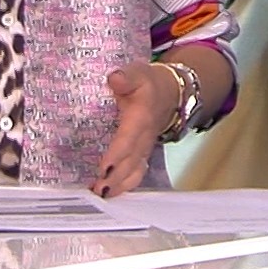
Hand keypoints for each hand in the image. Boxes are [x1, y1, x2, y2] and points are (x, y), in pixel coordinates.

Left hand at [89, 62, 179, 198]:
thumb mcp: (138, 73)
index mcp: (141, 118)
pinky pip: (136, 173)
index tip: (104, 169)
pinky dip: (124, 185)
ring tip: (100, 195)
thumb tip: (115, 78)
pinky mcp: (142, 155)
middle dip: (115, 178)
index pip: (128, 139)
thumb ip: (127, 77)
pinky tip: (109, 193)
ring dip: (119, 185)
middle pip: (130, 162)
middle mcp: (144, 138)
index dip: (116, 155)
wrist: (170, 94)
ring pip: (134, 171)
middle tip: (97, 190)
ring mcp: (144, 149)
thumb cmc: (148, 84)